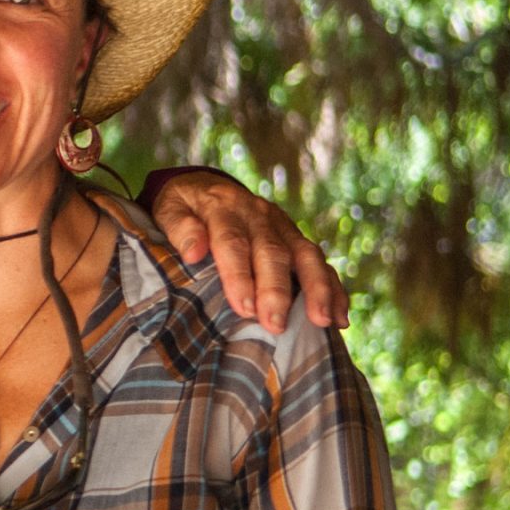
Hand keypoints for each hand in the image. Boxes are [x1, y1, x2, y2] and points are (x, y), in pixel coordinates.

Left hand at [149, 172, 348, 330]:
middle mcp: (258, 215)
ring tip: (322, 321)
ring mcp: (282, 226)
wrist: (205, 185)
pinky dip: (333, 289)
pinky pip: (319, 262)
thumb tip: (192, 252)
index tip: (244, 307)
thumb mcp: (168, 209)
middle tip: (276, 323)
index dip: (239, 275)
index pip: (233, 242)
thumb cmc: (183, 207)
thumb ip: (179, 227)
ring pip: (304, 255)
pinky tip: (340, 318)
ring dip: (316, 289)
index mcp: (223, 208)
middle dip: (277, 289)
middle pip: (272, 252)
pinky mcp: (295, 238)